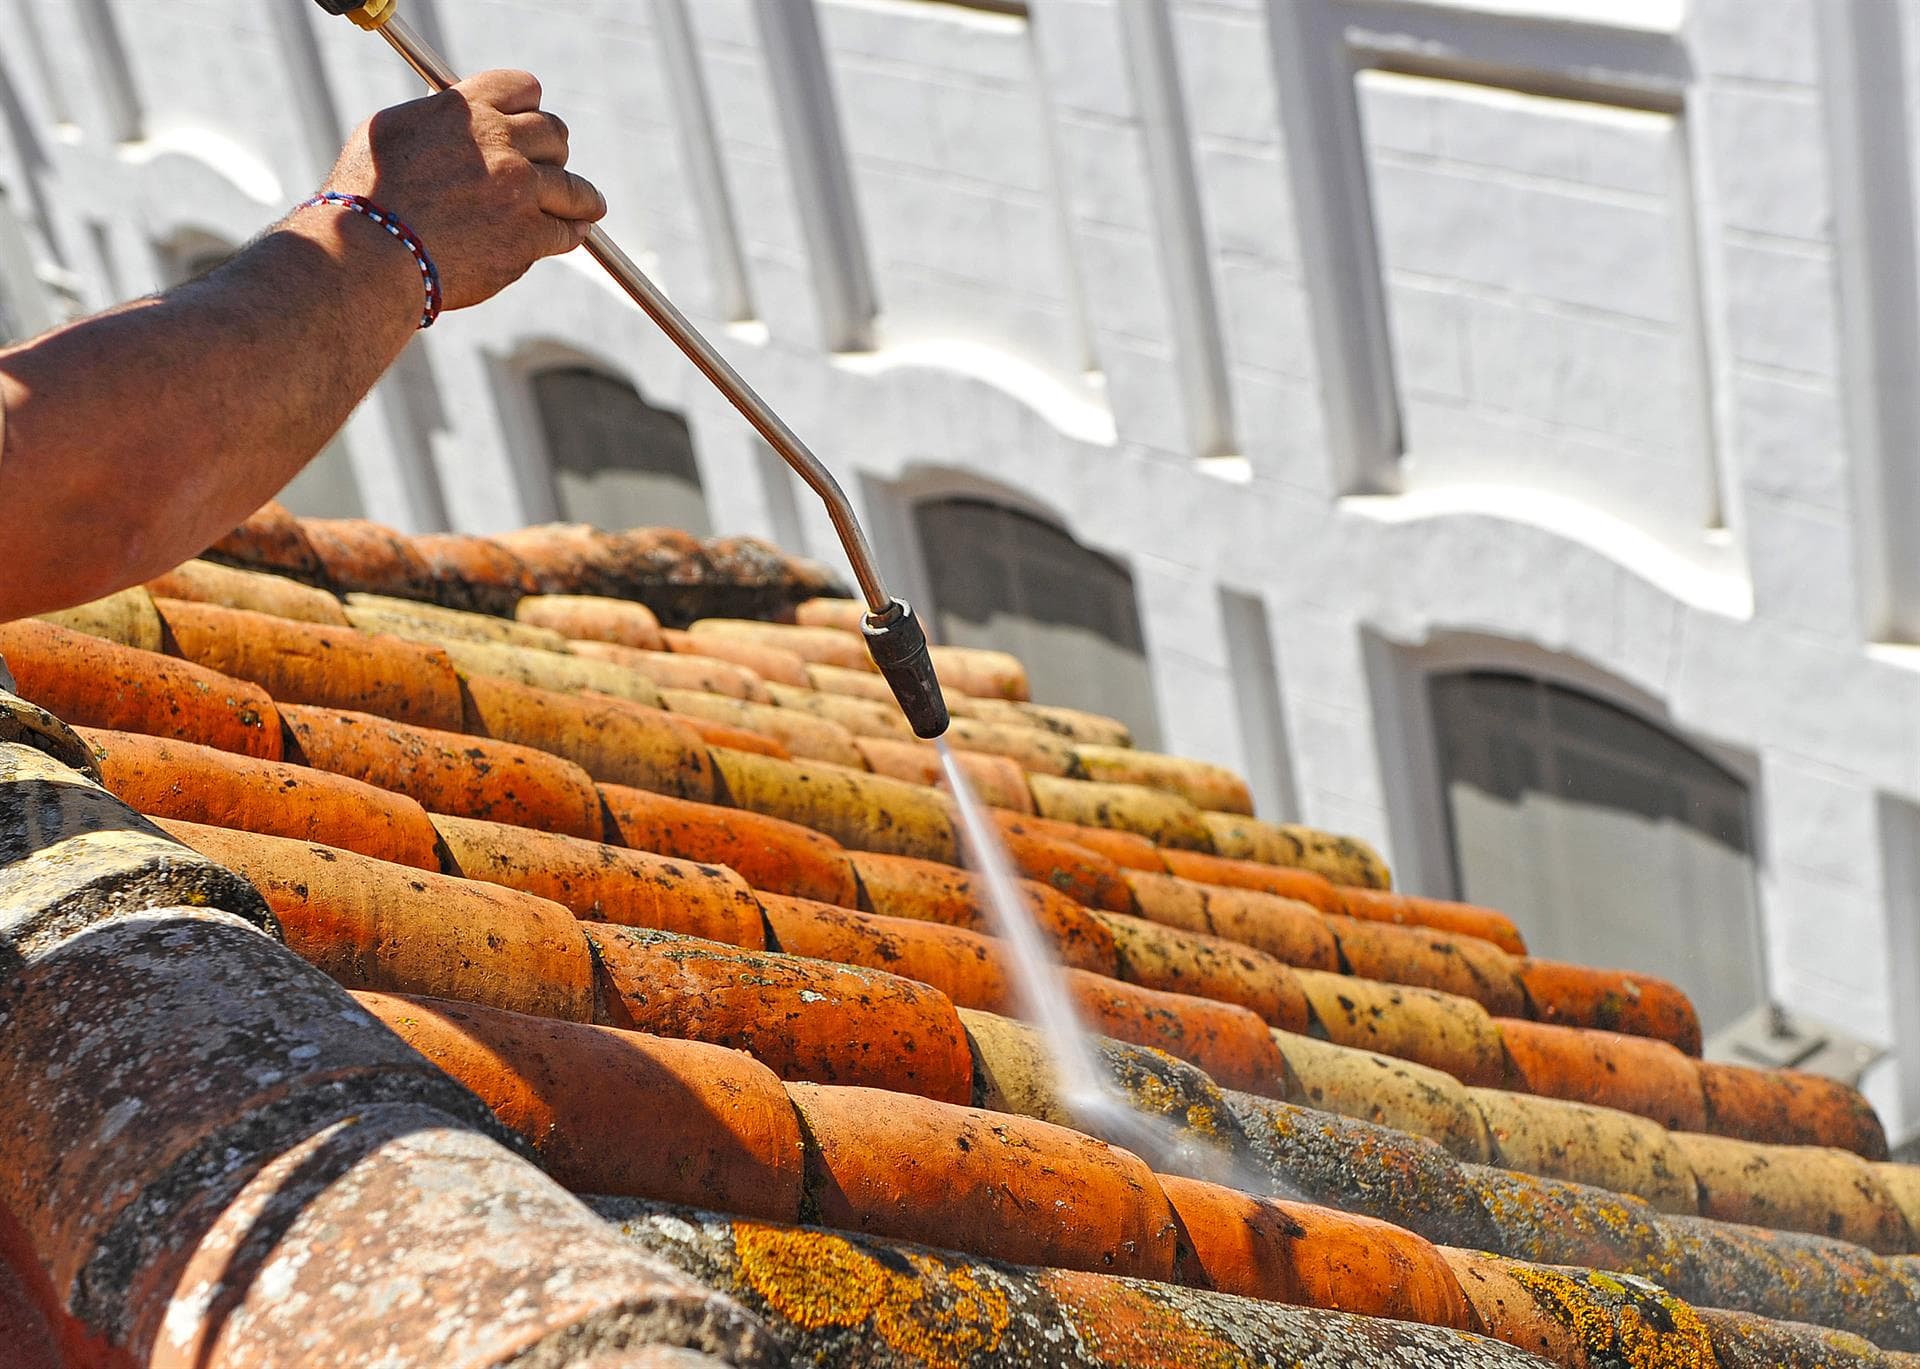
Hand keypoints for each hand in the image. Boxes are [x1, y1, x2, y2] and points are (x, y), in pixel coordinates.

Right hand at [322, 69, 606, 310]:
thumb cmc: (367, 197)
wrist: (373, 252)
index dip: (530, 106)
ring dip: (581, 197)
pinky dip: (570, 233)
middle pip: (555, 135)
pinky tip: (572, 234)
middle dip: (554, 151)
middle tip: (552, 166)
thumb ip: (435, 120)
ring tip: (589, 205)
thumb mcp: (392, 132)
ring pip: (574, 188)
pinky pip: (567, 232)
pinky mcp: (529, 235)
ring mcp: (519, 189)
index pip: (523, 88)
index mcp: (466, 108)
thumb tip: (448, 109)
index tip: (532, 120)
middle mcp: (499, 141)